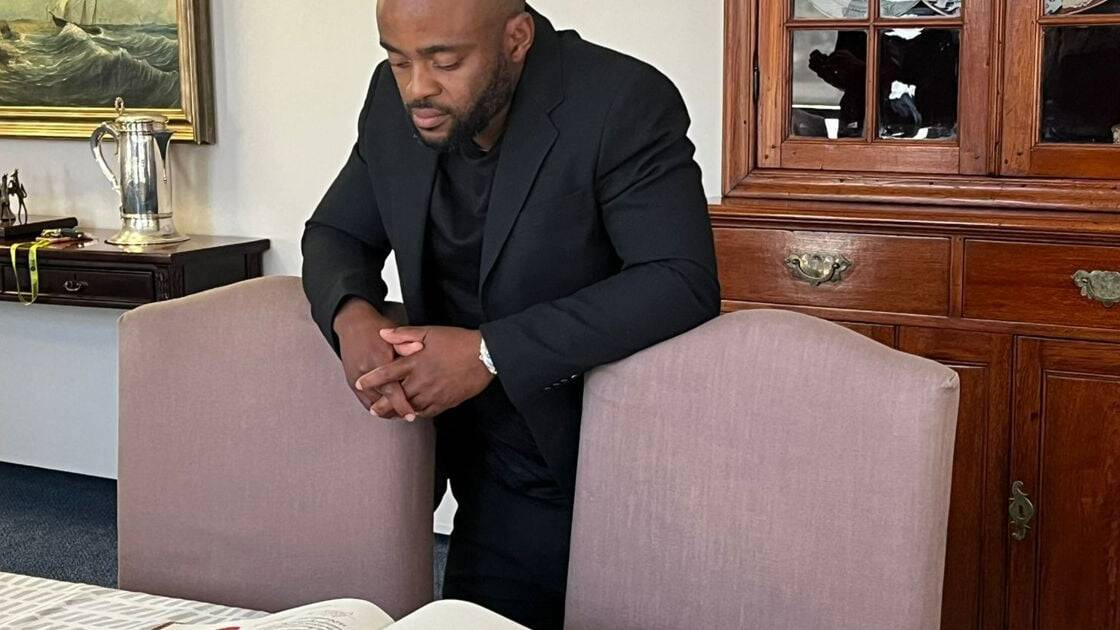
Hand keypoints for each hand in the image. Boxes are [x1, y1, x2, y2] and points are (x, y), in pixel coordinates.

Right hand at [333, 298, 419, 420]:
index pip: (391, 389)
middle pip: (382, 400)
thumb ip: (407, 345)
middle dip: (396, 411)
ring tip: (401, 414)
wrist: (353, 324)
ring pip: (372, 403)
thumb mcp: (394, 335)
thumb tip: (421, 350)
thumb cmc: (377, 329)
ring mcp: (356, 377)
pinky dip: (376, 407)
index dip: (402, 404)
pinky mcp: (351, 381)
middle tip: (410, 417)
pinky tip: (387, 409)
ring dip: (386, 411)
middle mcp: (365, 370)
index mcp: (378, 358)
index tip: (412, 415)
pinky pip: (364, 400)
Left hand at [358, 326, 494, 418]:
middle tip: (373, 410)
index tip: (360, 384)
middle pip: (396, 397)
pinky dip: (417, 414)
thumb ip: (404, 334)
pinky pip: (427, 412)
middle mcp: (423, 380)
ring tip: (389, 415)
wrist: (485, 355)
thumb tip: (383, 334)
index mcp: (416, 362)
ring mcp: (435, 393)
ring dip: (398, 412)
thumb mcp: (430, 332)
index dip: (372, 380)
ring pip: (410, 408)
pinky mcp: (446, 402)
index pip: (388, 373)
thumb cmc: (457, 341)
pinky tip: (413, 414)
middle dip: (382, 405)